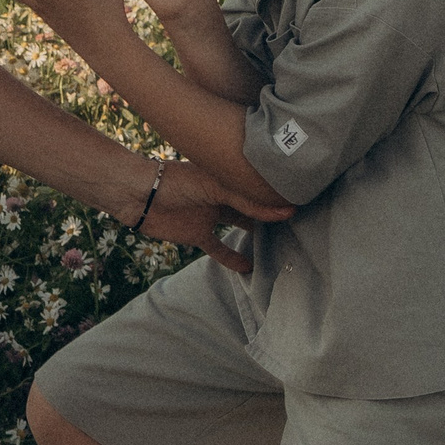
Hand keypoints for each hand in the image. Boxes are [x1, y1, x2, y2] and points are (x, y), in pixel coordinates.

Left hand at [138, 157, 290, 274]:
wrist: (141, 196)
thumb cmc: (177, 181)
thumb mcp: (217, 186)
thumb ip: (249, 202)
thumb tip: (287, 212)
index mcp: (226, 177)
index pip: (257, 186)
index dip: (276, 194)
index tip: (304, 202)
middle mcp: (221, 195)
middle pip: (251, 207)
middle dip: (270, 215)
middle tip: (300, 226)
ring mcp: (210, 216)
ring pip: (238, 228)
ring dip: (255, 237)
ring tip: (280, 247)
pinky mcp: (197, 235)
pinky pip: (218, 249)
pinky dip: (232, 258)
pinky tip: (249, 268)